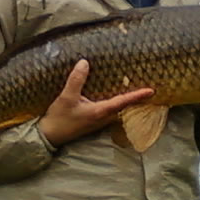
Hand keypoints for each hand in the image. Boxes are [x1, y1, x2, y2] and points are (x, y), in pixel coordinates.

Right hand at [38, 59, 153, 146]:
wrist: (48, 136)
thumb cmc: (59, 119)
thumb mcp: (66, 98)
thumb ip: (76, 80)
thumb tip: (85, 63)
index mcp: (100, 112)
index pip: (123, 102)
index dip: (137, 96)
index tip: (151, 91)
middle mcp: (102, 117)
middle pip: (123, 105)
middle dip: (135, 97)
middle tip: (147, 85)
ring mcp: (98, 120)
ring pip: (116, 107)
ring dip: (125, 98)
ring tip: (133, 85)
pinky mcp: (92, 119)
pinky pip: (107, 107)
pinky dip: (113, 99)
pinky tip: (111, 90)